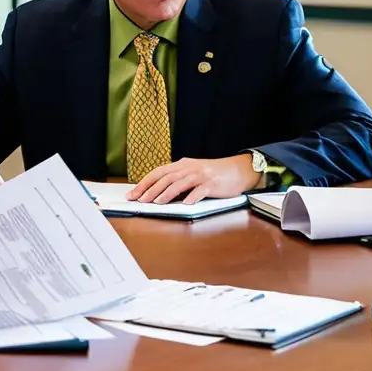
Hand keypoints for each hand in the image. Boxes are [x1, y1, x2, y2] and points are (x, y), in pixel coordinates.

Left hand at [126, 155, 261, 204]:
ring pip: (180, 183)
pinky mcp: (212, 184)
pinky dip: (192, 197)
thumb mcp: (193, 173)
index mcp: (182, 165)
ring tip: (157, 203)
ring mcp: (201, 176)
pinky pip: (200, 191)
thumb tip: (157, 193)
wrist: (239, 170)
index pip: (158, 173)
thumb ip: (178, 180)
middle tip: (140, 200)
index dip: (144, 183)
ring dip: (167, 193)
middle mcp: (189, 168)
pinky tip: (186, 204)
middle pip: (166, 178)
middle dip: (150, 189)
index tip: (132, 194)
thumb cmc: (214, 174)